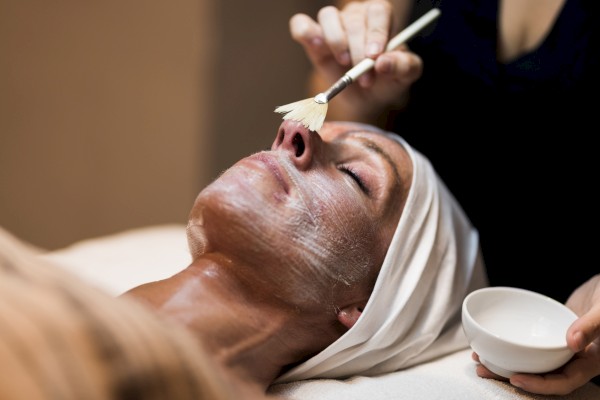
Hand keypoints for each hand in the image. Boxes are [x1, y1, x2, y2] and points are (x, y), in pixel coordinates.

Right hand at [288, 0, 420, 122]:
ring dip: (335, 40)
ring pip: (328, 16)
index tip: (374, 56)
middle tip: (363, 76)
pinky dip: (305, 33)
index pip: (378, 11)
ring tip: (343, 62)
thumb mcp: (405, 76)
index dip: (376, 31)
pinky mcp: (312, 37)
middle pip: (354, 19)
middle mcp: (356, 15)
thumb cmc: (387, 80)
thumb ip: (403, 66)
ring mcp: (333, 25)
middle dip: (358, 49)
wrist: (367, 98)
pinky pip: (301, 25)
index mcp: (381, 18)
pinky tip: (316, 47)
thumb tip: (384, 62)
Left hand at [473, 274, 599, 394]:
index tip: (517, 379)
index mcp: (591, 360)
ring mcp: (561, 345)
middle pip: (542, 375)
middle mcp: (574, 356)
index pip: (564, 381)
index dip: (540, 385)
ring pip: (533, 360)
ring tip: (480, 359)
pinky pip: (530, 343)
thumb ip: (592, 325)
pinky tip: (493, 340)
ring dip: (508, 362)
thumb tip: (572, 342)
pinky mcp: (550, 332)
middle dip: (513, 376)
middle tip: (485, 371)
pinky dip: (512, 344)